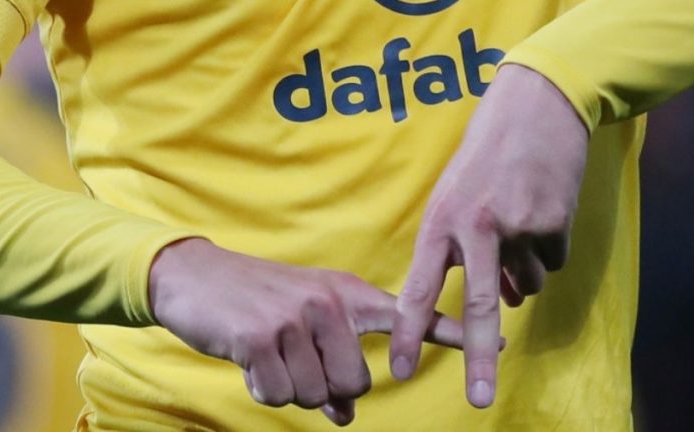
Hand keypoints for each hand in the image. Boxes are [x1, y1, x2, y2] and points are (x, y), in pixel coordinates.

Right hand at [149, 237, 463, 424]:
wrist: (194, 277)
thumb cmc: (254, 304)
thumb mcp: (301, 325)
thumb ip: (330, 366)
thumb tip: (346, 416)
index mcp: (346, 295)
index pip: (408, 314)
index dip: (450, 333)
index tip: (499, 343)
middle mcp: (328, 303)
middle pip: (355, 384)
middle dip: (324, 389)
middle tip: (294, 362)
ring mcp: (295, 318)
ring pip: (315, 395)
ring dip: (288, 389)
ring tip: (269, 356)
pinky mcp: (262, 336)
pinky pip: (279, 396)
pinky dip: (262, 389)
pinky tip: (249, 362)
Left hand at [390, 62, 588, 408]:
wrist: (539, 104)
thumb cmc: (489, 153)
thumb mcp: (458, 197)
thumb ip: (465, 251)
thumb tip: (505, 303)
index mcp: (441, 220)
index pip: (418, 286)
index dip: (407, 331)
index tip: (397, 370)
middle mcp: (477, 226)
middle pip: (479, 305)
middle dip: (479, 358)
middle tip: (481, 400)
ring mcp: (519, 225)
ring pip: (526, 284)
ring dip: (526, 268)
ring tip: (521, 217)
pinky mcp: (556, 221)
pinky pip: (554, 261)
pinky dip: (551, 246)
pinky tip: (545, 208)